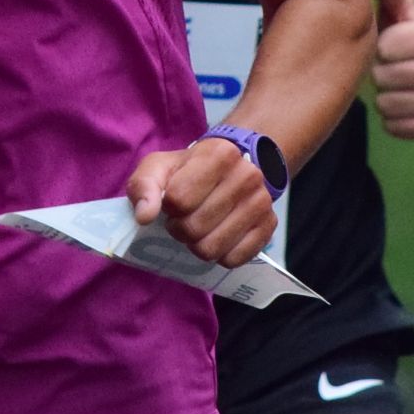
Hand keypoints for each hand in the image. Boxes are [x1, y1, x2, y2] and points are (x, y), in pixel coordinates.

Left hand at [126, 136, 276, 267]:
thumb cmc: (188, 171)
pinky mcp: (269, 226)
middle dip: (180, 229)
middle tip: (183, 219)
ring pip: (212, 249)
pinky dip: (219, 255)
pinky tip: (217, 237)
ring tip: (199, 229)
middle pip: (194, 228)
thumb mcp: (159, 167)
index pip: (179, 199)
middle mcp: (247, 175)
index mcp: (219, 153)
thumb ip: (144, 185)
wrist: (230, 170)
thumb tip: (144, 216)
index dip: (168, 207)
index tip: (172, 202)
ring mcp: (261, 202)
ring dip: (197, 245)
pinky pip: (234, 259)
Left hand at [372, 0, 413, 138]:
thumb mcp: (401, 11)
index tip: (388, 45)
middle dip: (379, 72)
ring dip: (382, 96)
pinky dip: (391, 120)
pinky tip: (396, 107)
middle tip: (385, 68)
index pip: (389, 48)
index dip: (380, 47)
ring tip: (390, 86)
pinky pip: (402, 128)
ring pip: (393, 105)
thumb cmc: (407, 32)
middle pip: (390, 77)